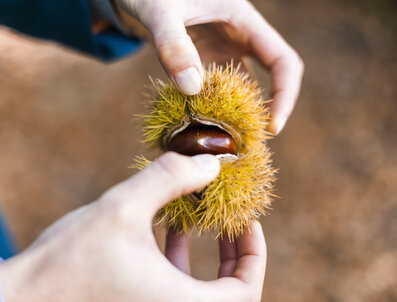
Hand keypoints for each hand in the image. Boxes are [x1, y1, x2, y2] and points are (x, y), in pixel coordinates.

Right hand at [0, 152, 266, 301]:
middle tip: (230, 225)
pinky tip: (162, 235)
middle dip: (237, 259)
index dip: (255, 252)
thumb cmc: (70, 257)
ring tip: (193, 224)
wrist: (23, 300)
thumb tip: (211, 162)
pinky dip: (180, 273)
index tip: (246, 220)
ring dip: (208, 266)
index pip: (247, 290)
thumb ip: (171, 177)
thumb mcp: (123, 205)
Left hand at [114, 0, 303, 133]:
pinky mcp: (203, 62)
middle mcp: (238, 38)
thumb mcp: (160, 12)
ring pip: (241, 89)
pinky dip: (212, 109)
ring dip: (237, 114)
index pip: (282, 60)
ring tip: (226, 144)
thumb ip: (173, 45)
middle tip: (248, 146)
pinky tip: (201, 129)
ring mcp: (221, 51)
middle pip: (269, 79)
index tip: (273, 127)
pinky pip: (215, 90)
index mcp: (243, 20)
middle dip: (264, 112)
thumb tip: (193, 89)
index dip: (285, 94)